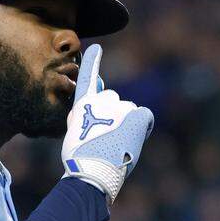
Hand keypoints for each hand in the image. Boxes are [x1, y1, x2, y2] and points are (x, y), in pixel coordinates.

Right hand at [61, 44, 154, 203]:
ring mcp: (121, 107)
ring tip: (118, 145)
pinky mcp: (136, 117)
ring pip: (129, 111)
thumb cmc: (80, 159)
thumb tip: (99, 87)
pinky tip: (135, 138)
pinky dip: (143, 125)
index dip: (92, 63)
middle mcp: (102, 101)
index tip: (96, 48)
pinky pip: (145, 116)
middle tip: (107, 137)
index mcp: (83, 106)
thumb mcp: (74, 133)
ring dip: (126, 125)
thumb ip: (84, 112)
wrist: (92, 171)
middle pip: (113, 100)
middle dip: (112, 114)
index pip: (87, 79)